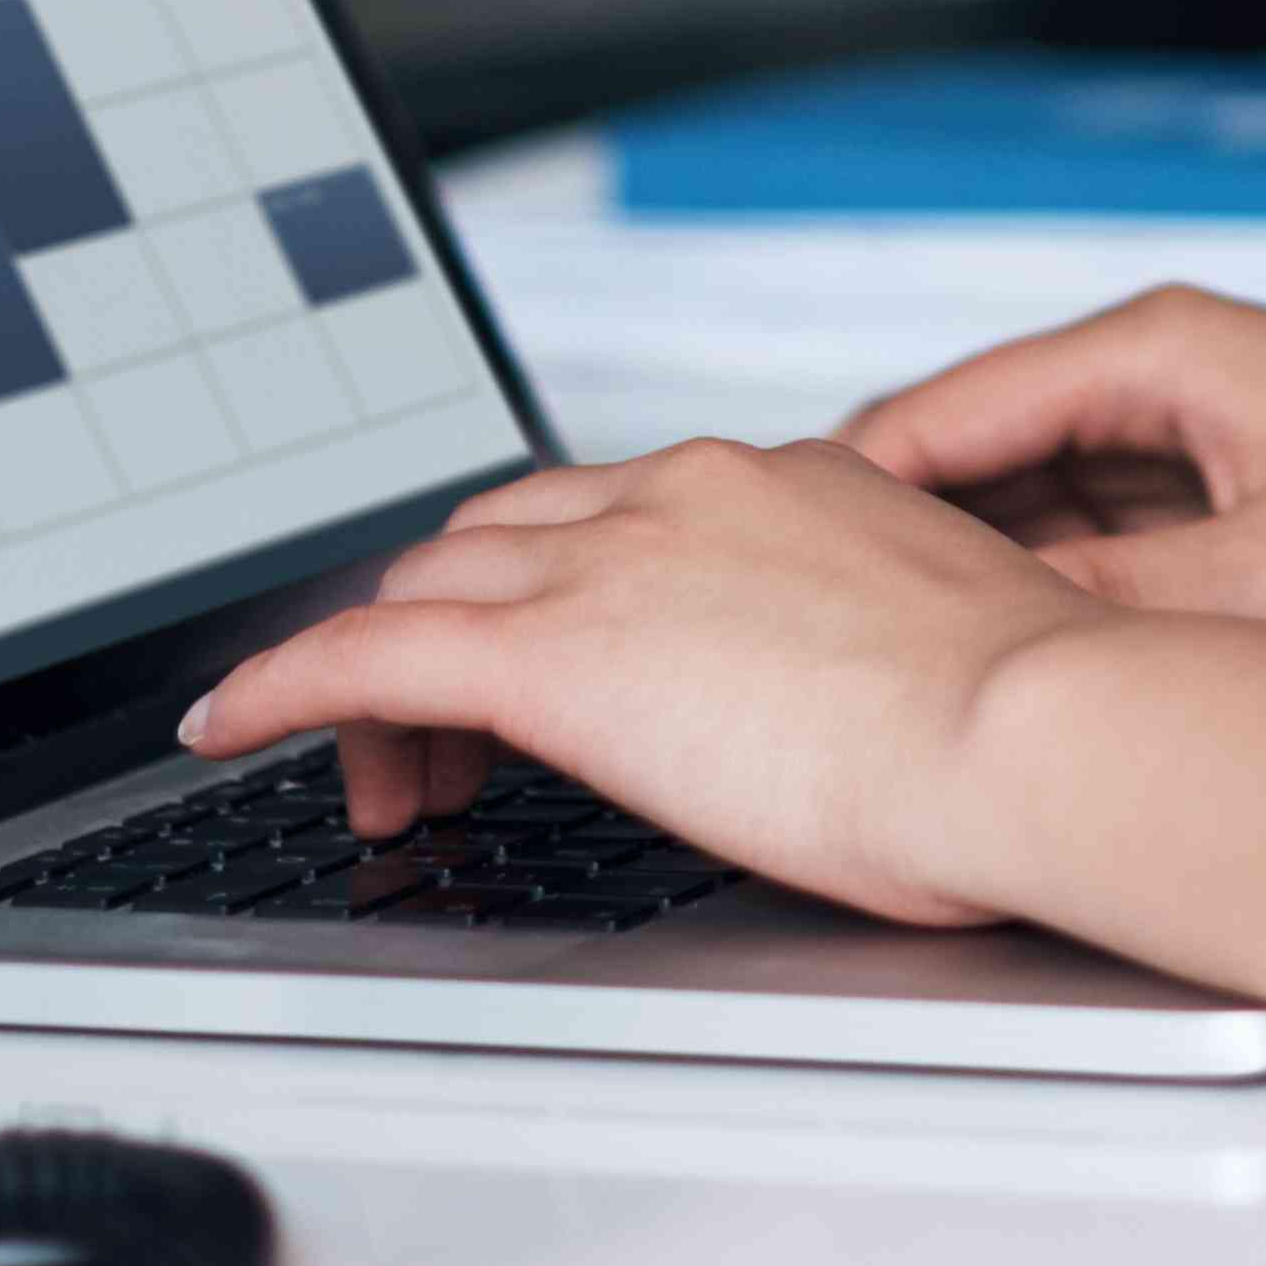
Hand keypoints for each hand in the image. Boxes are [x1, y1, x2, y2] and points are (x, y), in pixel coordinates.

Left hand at [178, 438, 1114, 924]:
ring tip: (384, 779)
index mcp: (785, 486)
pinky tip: (231, 723)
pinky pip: (368, 653)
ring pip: (432, 584)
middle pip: (501, 533)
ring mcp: (614, 562)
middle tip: (451, 746)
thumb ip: (867, 655)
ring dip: (386, 672)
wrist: (1035, 729)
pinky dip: (286, 684)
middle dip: (456, 625)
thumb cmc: (1031, 730)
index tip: (550, 655)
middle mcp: (686, 493)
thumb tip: (860, 717)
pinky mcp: (553, 655)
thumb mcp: (942, 659)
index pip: (615, 512)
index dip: (553, 586)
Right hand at [836, 291, 1265, 661]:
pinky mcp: (1247, 500)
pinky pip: (1108, 553)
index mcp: (1153, 350)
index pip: (931, 420)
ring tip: (893, 689)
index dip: (835, 510)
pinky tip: (1030, 693)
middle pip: (972, 470)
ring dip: (981, 595)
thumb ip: (1119, 616)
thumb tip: (975, 659)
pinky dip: (1064, 611)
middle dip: (894, 562)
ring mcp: (1206, 438)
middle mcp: (1168, 376)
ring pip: (1038, 521)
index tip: (760, 590)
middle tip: (806, 663)